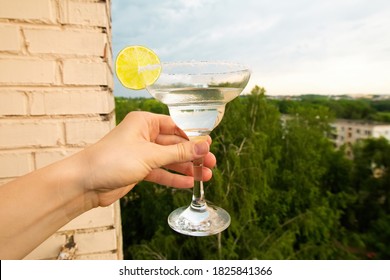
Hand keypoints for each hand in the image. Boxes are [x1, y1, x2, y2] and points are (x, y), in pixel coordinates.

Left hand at [83, 111, 216, 206]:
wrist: (85, 182)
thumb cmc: (112, 160)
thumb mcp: (150, 155)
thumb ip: (179, 152)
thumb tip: (204, 145)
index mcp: (145, 122)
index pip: (176, 126)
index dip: (193, 137)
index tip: (209, 146)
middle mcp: (144, 135)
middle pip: (175, 144)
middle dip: (193, 155)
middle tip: (212, 164)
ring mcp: (141, 153)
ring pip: (169, 160)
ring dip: (187, 168)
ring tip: (206, 177)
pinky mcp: (139, 170)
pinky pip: (161, 172)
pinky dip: (173, 178)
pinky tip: (188, 183)